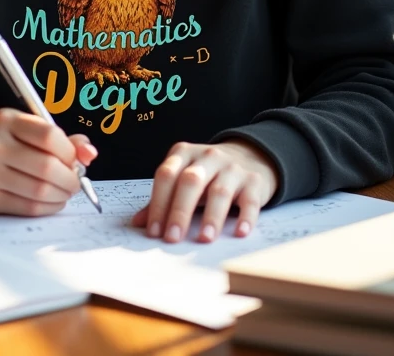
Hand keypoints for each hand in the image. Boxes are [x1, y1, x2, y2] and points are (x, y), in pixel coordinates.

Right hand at [0, 108, 96, 215]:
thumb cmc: (4, 146)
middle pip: (46, 167)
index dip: (70, 152)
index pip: (49, 135)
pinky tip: (53, 202)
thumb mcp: (27, 132)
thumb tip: (90, 153)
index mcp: (6, 120)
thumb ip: (61, 139)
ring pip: (39, 191)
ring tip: (65, 192)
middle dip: (70, 178)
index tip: (75, 160)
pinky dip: (48, 207)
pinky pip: (27, 208)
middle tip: (75, 182)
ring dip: (61, 195)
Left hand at [131, 139, 278, 243]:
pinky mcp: (254, 181)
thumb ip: (163, 198)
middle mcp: (208, 157)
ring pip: (219, 191)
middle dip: (180, 211)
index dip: (158, 203)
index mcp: (184, 154)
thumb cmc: (208, 174)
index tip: (153, 231)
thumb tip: (138, 223)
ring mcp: (232, 167)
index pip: (166, 175)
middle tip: (173, 238)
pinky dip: (245, 217)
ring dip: (211, 217)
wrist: (250, 156)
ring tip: (204, 239)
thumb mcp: (184, 179)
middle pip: (190, 181)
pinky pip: (250, 200)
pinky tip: (239, 233)